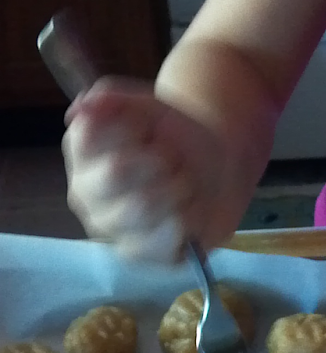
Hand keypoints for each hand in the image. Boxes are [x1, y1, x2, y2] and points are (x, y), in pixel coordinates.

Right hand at [63, 78, 225, 262]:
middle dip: (158, 158)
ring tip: (183, 184)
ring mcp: (109, 227)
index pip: (89, 136)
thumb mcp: (149, 107)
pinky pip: (161, 240)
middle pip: (116, 170)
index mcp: (81, 153)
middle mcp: (84, 194)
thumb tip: (81, 107)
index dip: (130, 127)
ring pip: (143, 205)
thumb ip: (113, 98)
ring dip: (178, 187)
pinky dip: (187, 219)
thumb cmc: (175, 137)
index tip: (147, 128)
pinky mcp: (137, 253)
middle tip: (173, 159)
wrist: (218, 167)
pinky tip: (188, 211)